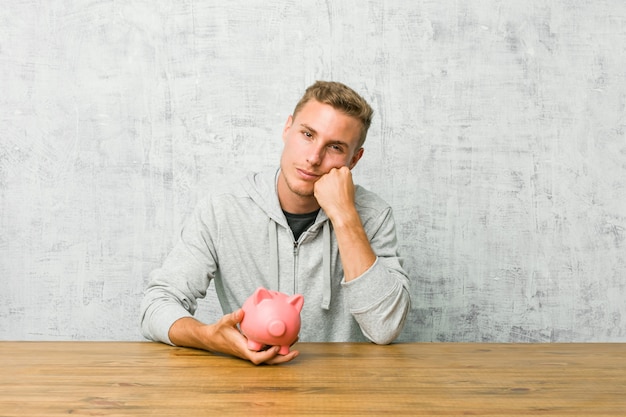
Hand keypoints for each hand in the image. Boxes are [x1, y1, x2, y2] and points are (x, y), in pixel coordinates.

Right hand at [169, 311, 298, 365]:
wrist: (212, 337)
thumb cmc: (219, 330)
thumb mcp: (225, 322)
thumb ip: (233, 317)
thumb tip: (242, 311)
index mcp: (243, 349)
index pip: (257, 357)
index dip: (268, 355)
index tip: (277, 348)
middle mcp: (249, 352)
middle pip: (268, 361)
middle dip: (282, 359)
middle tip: (296, 351)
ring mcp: (252, 351)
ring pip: (269, 356)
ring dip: (282, 352)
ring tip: (295, 341)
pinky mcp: (253, 348)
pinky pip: (267, 349)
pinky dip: (277, 346)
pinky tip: (284, 336)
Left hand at [313, 166, 356, 222]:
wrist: (342, 210)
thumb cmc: (347, 200)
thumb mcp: (350, 185)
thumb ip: (344, 178)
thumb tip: (339, 177)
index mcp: (344, 171)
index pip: (339, 170)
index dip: (338, 178)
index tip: (339, 184)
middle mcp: (334, 172)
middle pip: (330, 173)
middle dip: (331, 180)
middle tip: (334, 190)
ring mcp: (325, 177)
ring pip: (323, 179)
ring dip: (325, 185)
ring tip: (330, 194)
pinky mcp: (317, 183)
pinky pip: (318, 185)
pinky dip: (320, 190)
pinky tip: (326, 196)